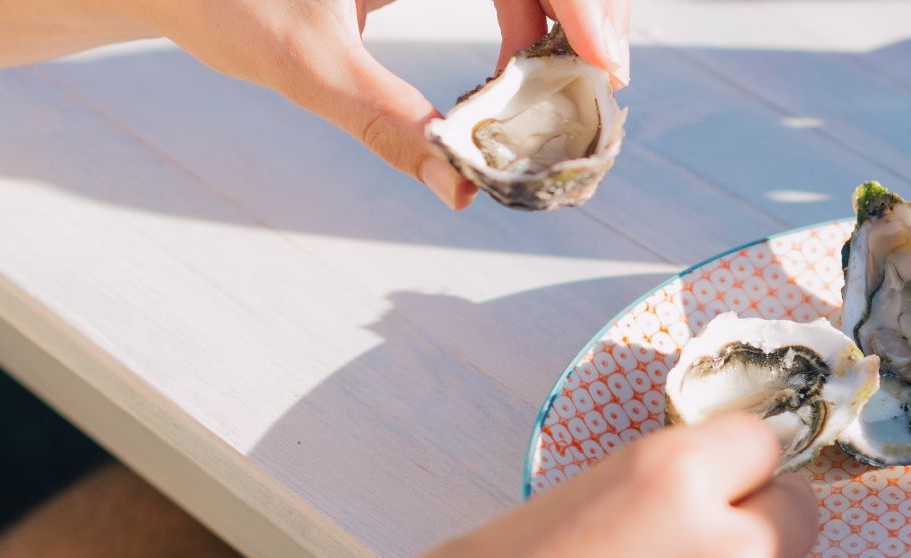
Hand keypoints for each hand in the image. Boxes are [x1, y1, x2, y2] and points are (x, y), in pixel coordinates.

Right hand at [62, 414, 812, 557]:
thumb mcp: (546, 516)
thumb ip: (640, 507)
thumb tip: (683, 514)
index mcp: (671, 482)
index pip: (762, 443)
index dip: (735, 465)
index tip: (722, 481)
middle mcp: (726, 556)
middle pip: (799, 519)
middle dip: (757, 528)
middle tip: (696, 556)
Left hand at [140, 0, 628, 208]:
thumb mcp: (306, 62)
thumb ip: (386, 122)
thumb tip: (455, 187)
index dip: (581, 4)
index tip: (602, 64)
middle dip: (590, 12)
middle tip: (604, 82)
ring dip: (568, 16)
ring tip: (583, 78)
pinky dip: (533, 14)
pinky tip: (537, 61)